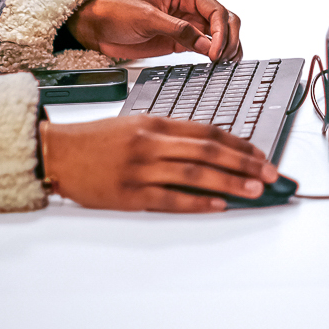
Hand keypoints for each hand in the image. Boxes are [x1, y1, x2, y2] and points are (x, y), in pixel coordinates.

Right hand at [44, 115, 285, 211]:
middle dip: (245, 162)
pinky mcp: (130, 194)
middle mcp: (152, 143)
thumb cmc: (96, 141)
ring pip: (195, 174)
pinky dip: (197, 202)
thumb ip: (170, 134)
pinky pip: (170, 199)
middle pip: (209, 151)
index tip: (261, 153)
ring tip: (255, 189)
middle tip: (271, 173)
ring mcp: (141, 168)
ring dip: (230, 181)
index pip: (208, 131)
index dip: (239, 142)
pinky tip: (218, 204)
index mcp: (155, 123)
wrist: (57, 153)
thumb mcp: (135, 125)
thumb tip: (210, 148)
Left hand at [66, 0, 242, 60]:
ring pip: (221, 33)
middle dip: (229, 39)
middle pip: (225, 19)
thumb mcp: (146, 18)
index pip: (215, 9)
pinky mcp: (183, 39)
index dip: (221, 31)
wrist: (98, 28)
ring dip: (228, 47)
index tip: (215, 52)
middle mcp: (190, 5)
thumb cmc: (116, 13)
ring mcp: (188, 23)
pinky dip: (216, 54)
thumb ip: (178, 30)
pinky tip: (216, 64)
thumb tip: (206, 44)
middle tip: (222, 60)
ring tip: (224, 64)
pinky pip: (208, 45)